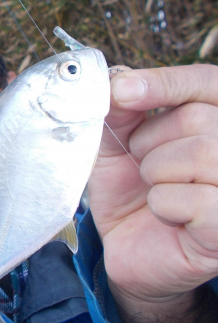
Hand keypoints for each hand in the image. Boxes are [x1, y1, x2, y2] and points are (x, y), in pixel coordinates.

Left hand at [88, 64, 217, 322]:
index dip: (164, 82)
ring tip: (151, 188)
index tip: (121, 90)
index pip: (207, 82)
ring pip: (199, 154)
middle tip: (140, 163)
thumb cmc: (127, 189)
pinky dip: (165, 206)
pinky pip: (195, 200)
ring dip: (156, 173)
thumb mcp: (116, 143)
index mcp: (214, 119)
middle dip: (149, 142)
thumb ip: (122, 109)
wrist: (125, 245)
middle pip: (198, 118)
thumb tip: (120, 78)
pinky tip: (165, 216)